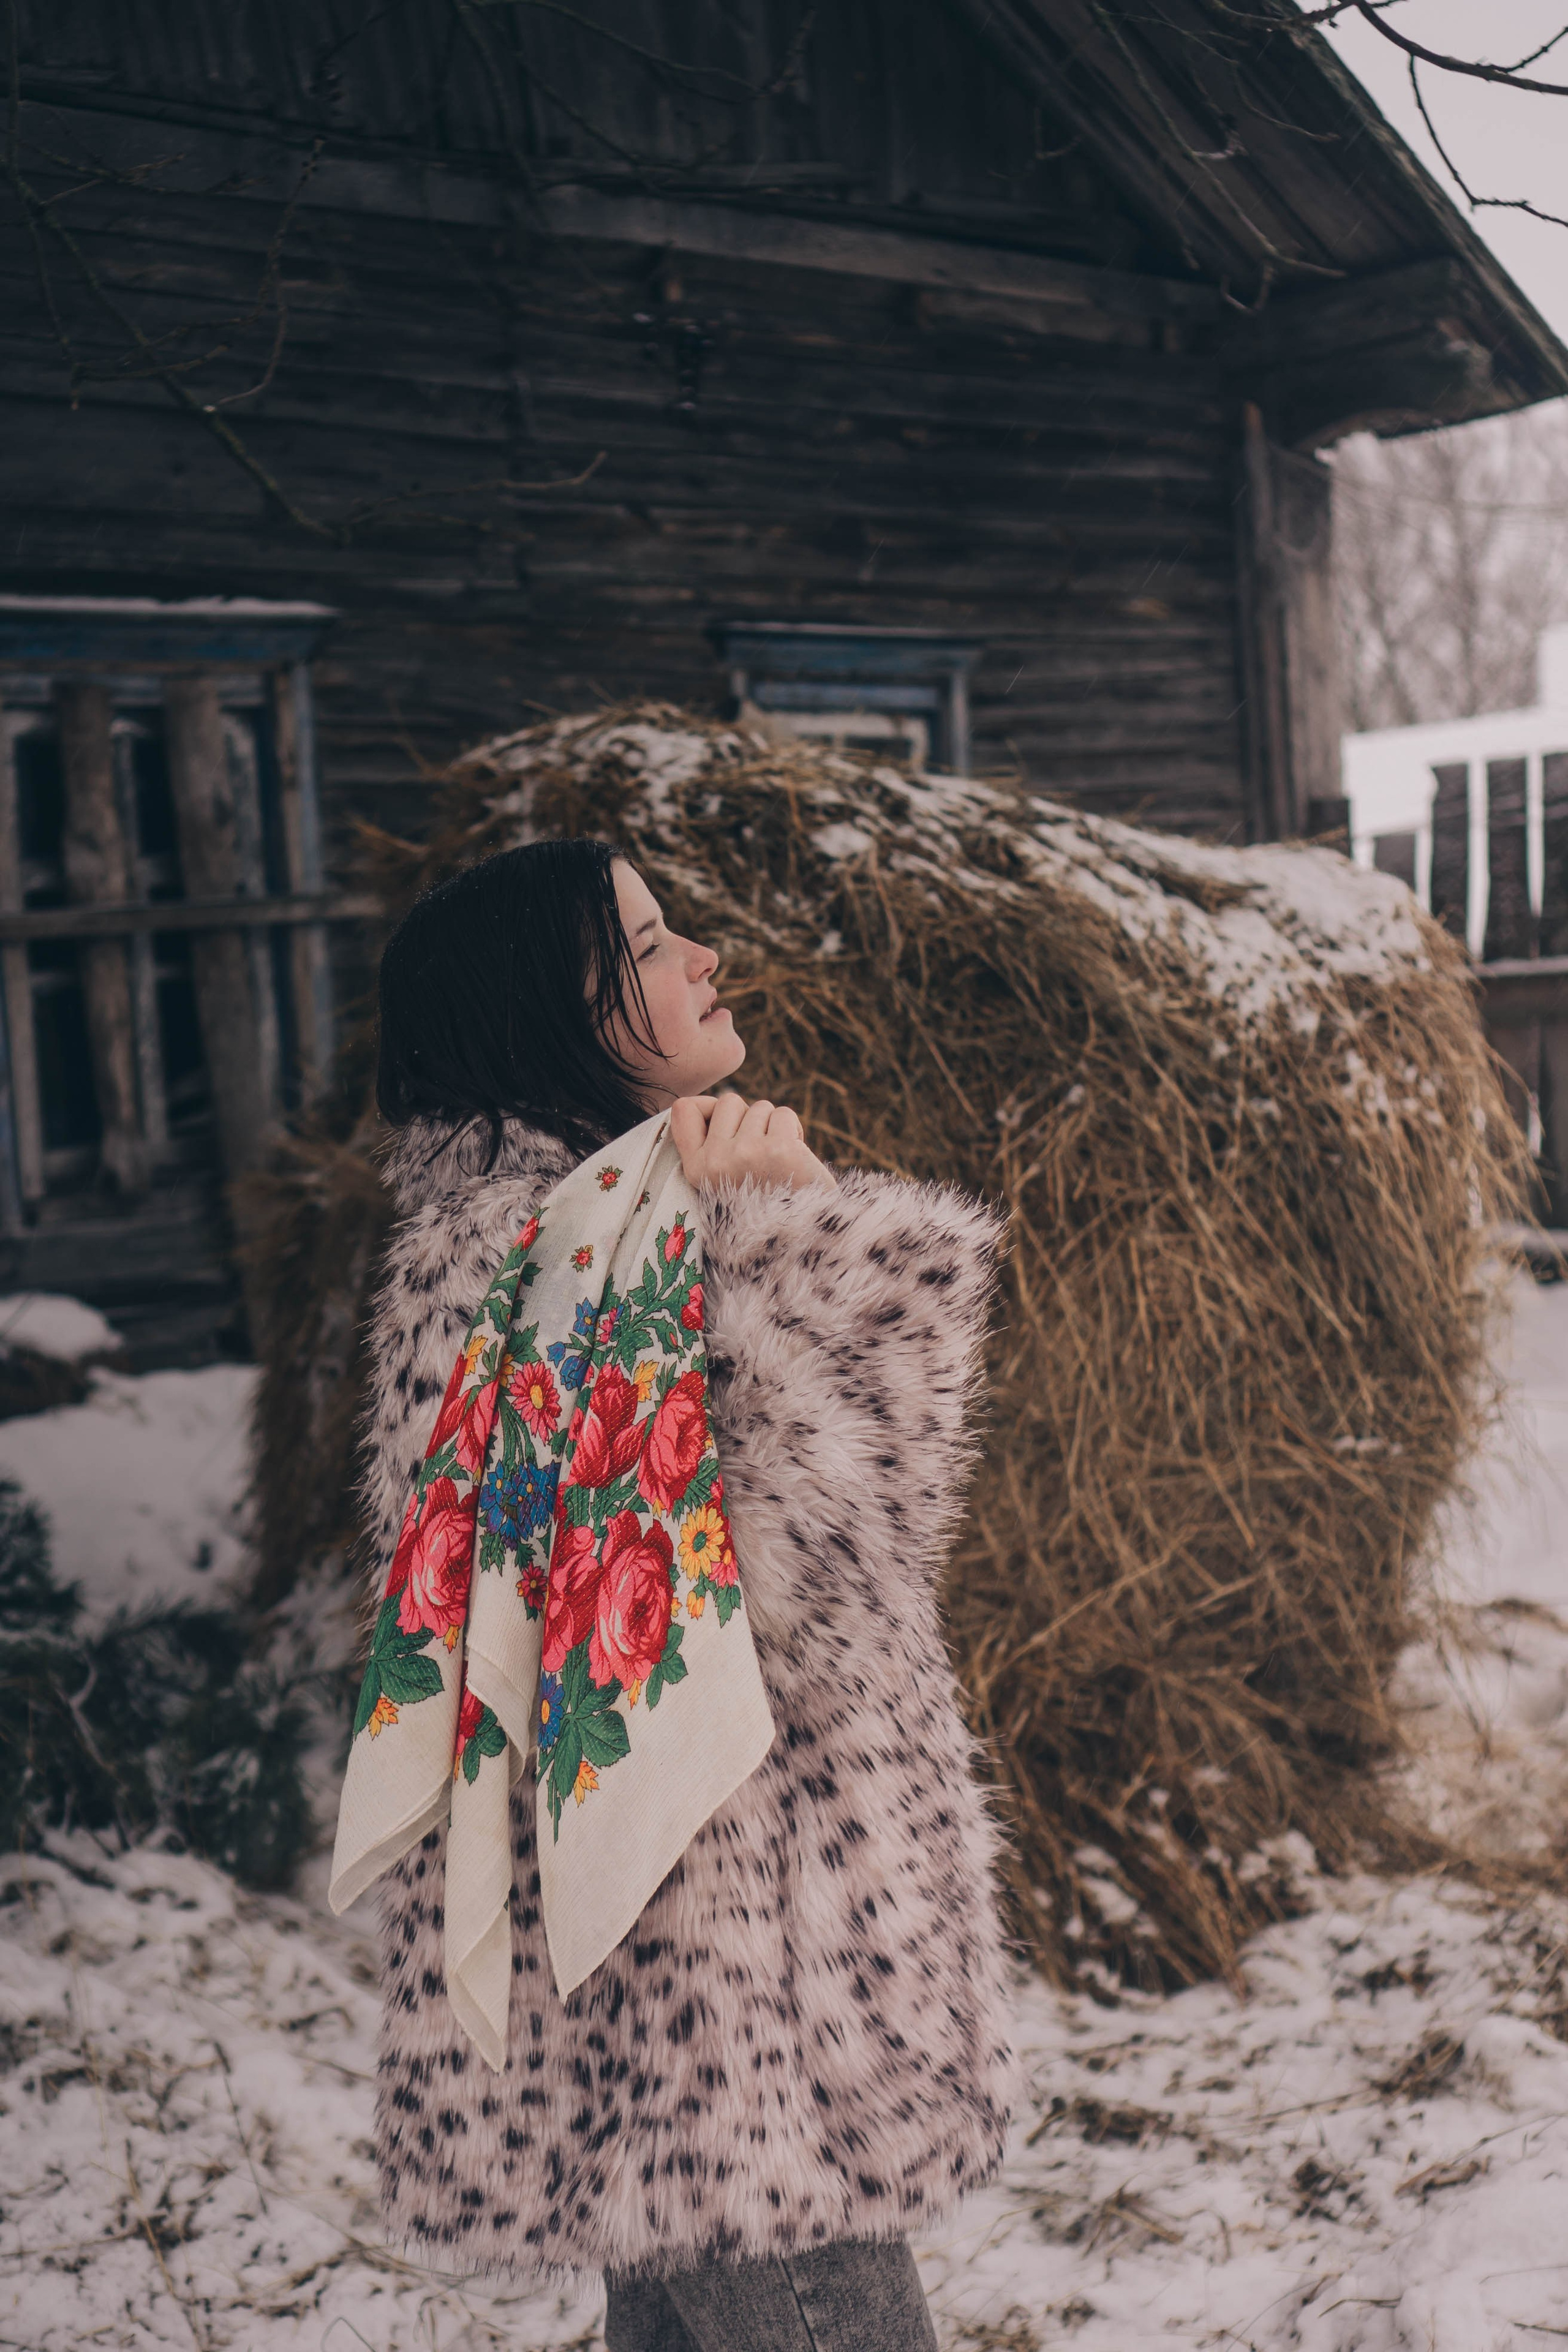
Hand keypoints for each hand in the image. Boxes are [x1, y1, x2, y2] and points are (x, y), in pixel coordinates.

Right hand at [669, 1094, 834, 1193]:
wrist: (798, 1244)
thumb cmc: (763, 1209)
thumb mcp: (720, 1186)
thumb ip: (713, 1149)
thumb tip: (716, 1107)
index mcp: (696, 1170)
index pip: (683, 1110)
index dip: (706, 1107)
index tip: (727, 1127)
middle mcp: (715, 1161)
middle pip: (728, 1101)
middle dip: (748, 1118)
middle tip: (761, 1153)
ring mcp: (747, 1153)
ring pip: (760, 1107)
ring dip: (774, 1127)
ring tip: (779, 1161)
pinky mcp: (780, 1149)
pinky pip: (784, 1114)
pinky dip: (794, 1131)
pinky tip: (796, 1159)